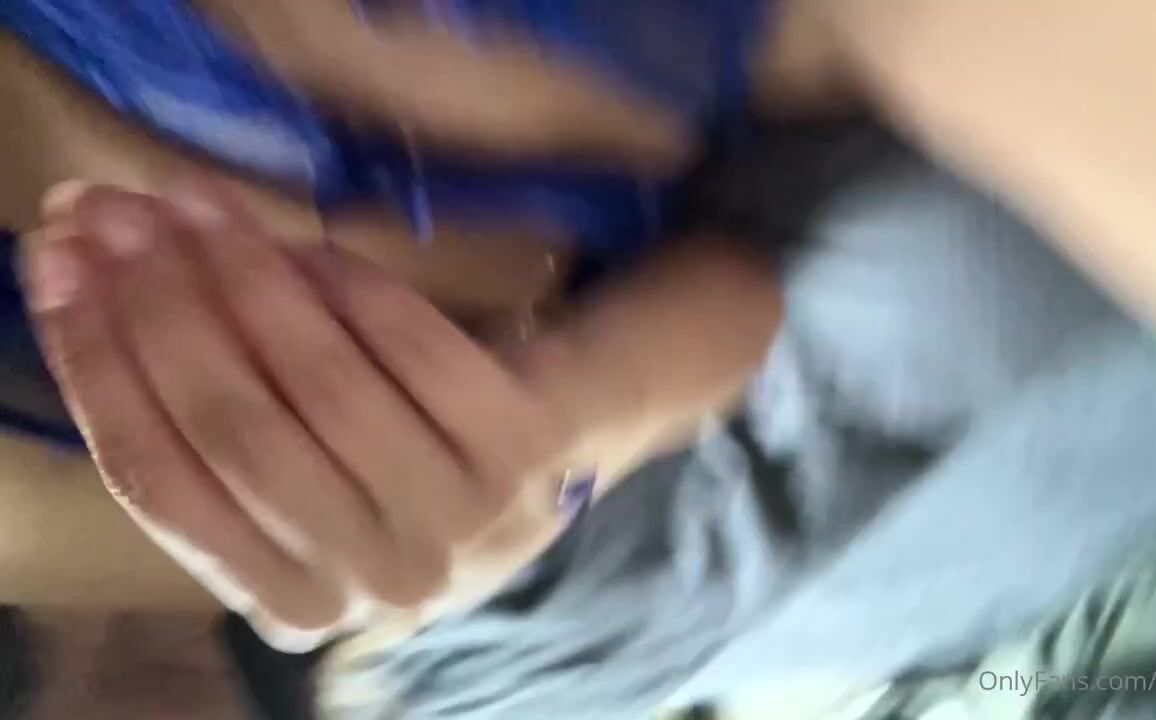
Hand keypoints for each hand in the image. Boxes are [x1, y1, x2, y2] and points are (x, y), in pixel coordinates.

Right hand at [22, 181, 593, 649]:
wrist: (540, 472)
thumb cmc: (387, 469)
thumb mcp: (291, 483)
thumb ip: (202, 423)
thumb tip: (86, 281)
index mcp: (290, 603)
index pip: (160, 483)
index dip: (97, 365)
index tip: (57, 269)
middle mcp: (373, 578)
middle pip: (233, 426)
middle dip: (159, 305)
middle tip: (117, 215)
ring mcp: (457, 517)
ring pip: (319, 378)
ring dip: (242, 275)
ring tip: (192, 202)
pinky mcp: (520, 444)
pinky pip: (411, 341)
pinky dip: (347, 282)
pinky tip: (301, 242)